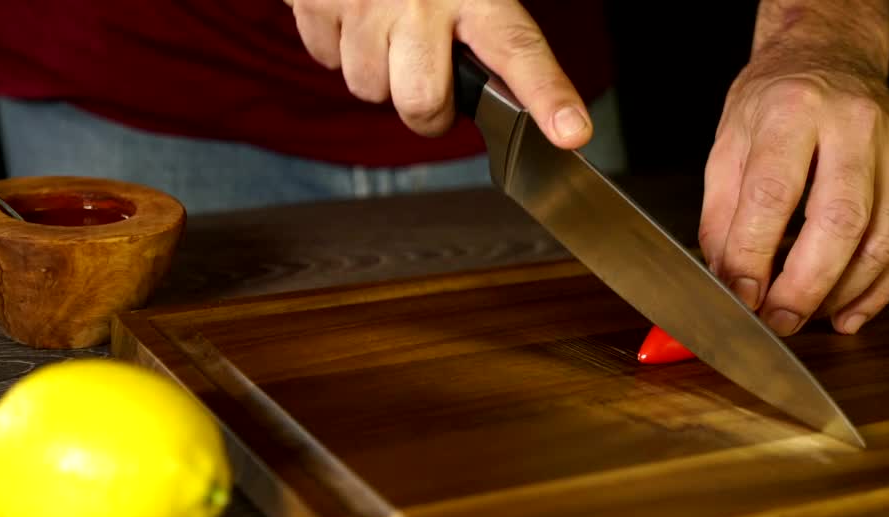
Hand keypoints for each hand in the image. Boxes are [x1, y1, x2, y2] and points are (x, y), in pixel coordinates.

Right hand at [283, 0, 591, 148]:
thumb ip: (493, 31)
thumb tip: (531, 101)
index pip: (519, 51)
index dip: (548, 96)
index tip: (571, 132)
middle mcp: (421, 0)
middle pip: (421, 104)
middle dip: (425, 112)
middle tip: (431, 86)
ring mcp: (366, 3)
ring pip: (369, 89)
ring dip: (378, 76)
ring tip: (387, 32)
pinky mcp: (318, 1)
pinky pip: (327, 61)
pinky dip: (339, 48)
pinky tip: (355, 17)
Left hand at [699, 47, 888, 335]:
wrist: (831, 57)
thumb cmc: (775, 103)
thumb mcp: (729, 144)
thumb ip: (723, 215)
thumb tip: (728, 280)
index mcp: (793, 111)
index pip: (774, 194)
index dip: (754, 255)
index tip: (740, 295)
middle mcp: (853, 127)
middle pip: (840, 220)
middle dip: (806, 285)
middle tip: (778, 320)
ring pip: (881, 239)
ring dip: (841, 294)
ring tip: (805, 319)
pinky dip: (877, 290)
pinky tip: (847, 314)